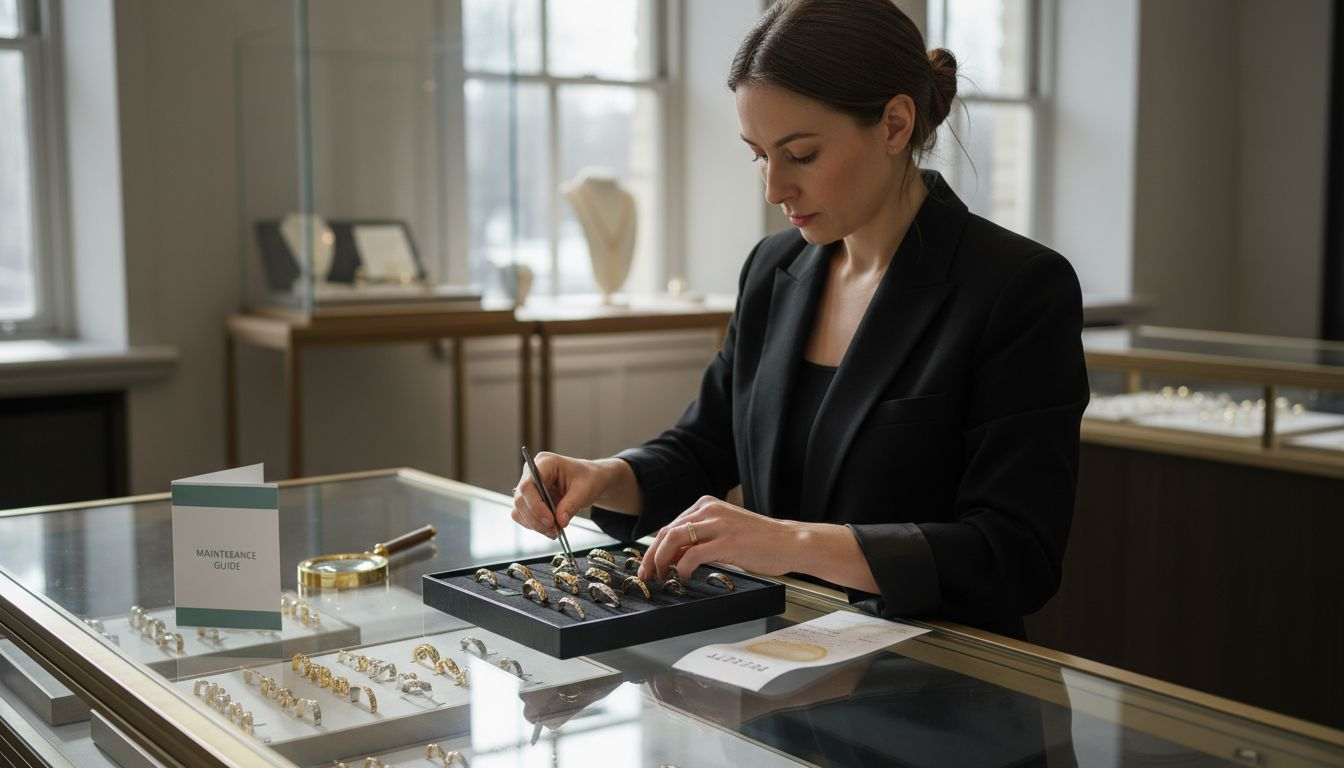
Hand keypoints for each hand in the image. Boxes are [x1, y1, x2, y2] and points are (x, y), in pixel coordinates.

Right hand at [510, 453, 612, 538]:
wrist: (590, 480)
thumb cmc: (588, 478)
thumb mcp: (584, 491)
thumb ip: (570, 505)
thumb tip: (560, 522)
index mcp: (545, 463)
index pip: (528, 486)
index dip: (536, 506)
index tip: (550, 521)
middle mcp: (531, 473)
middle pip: (521, 499)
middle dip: (535, 518)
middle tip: (553, 530)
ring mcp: (529, 486)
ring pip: (519, 509)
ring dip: (534, 524)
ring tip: (553, 531)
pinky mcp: (529, 498)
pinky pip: (523, 514)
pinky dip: (533, 524)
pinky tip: (548, 528)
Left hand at [638, 496, 799, 582]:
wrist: (790, 542)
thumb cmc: (760, 542)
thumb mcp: (724, 532)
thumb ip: (700, 539)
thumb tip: (673, 556)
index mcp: (707, 505)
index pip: (670, 526)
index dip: (654, 548)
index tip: (648, 566)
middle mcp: (709, 510)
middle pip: (667, 532)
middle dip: (651, 556)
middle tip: (645, 576)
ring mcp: (718, 524)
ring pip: (674, 539)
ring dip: (661, 561)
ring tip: (660, 578)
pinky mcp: (727, 542)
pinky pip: (692, 554)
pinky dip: (681, 568)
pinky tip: (683, 577)